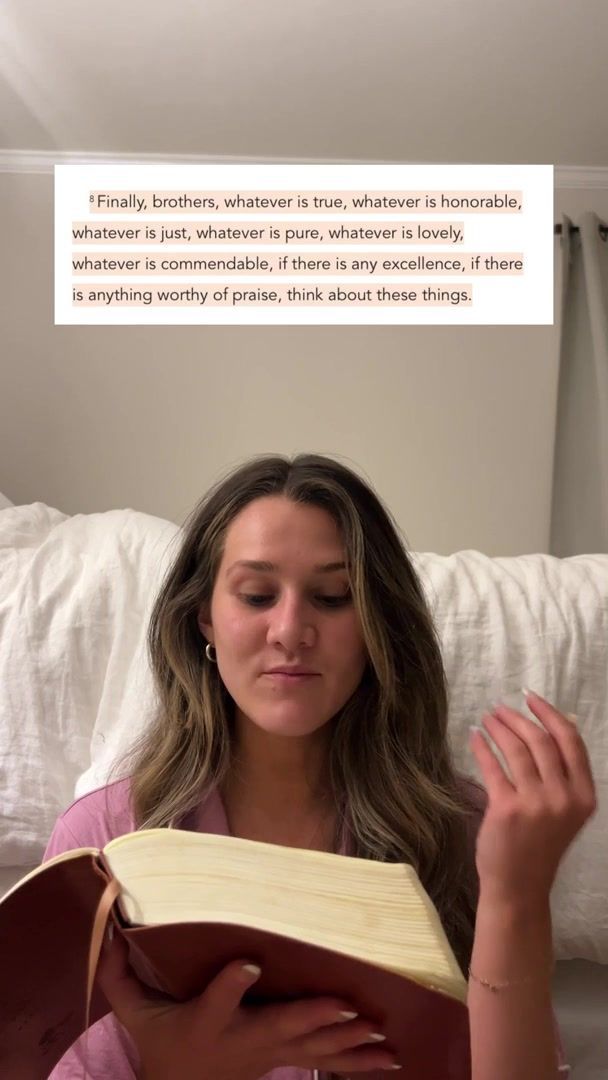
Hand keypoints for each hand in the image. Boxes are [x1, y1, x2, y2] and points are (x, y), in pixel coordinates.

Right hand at [95, 932, 399, 1078]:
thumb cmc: (162, 1041)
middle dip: (314, 1020)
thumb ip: (122, 974)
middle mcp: (243, 1041)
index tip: (250, 963)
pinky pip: (327, 1061)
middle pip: (280, 1030)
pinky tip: (391, 1058)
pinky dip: (359, 1061)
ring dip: (349, 1044)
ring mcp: (270, 1055)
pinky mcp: (287, 1060)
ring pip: (313, 1050)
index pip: (216, 1000)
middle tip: (349, 1009)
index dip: (232, 984)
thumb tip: (108, 927)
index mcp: (206, 1022)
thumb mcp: (136, 1012)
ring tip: (381, 1034)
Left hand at [469, 689, 596, 906]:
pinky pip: (493, 766)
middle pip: (541, 740)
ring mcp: (536, 804)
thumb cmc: (540, 845)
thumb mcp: (565, 810)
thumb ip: (563, 774)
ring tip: (487, 719)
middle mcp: (564, 798)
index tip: (531, 698)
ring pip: (517, 748)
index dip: (550, 714)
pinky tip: (474, 736)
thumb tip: (555, 724)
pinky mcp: (507, 809)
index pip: (571, 741)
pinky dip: (482, 746)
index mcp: (585, 796)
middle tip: (499, 709)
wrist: (520, 887)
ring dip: (499, 727)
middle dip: (518, 718)